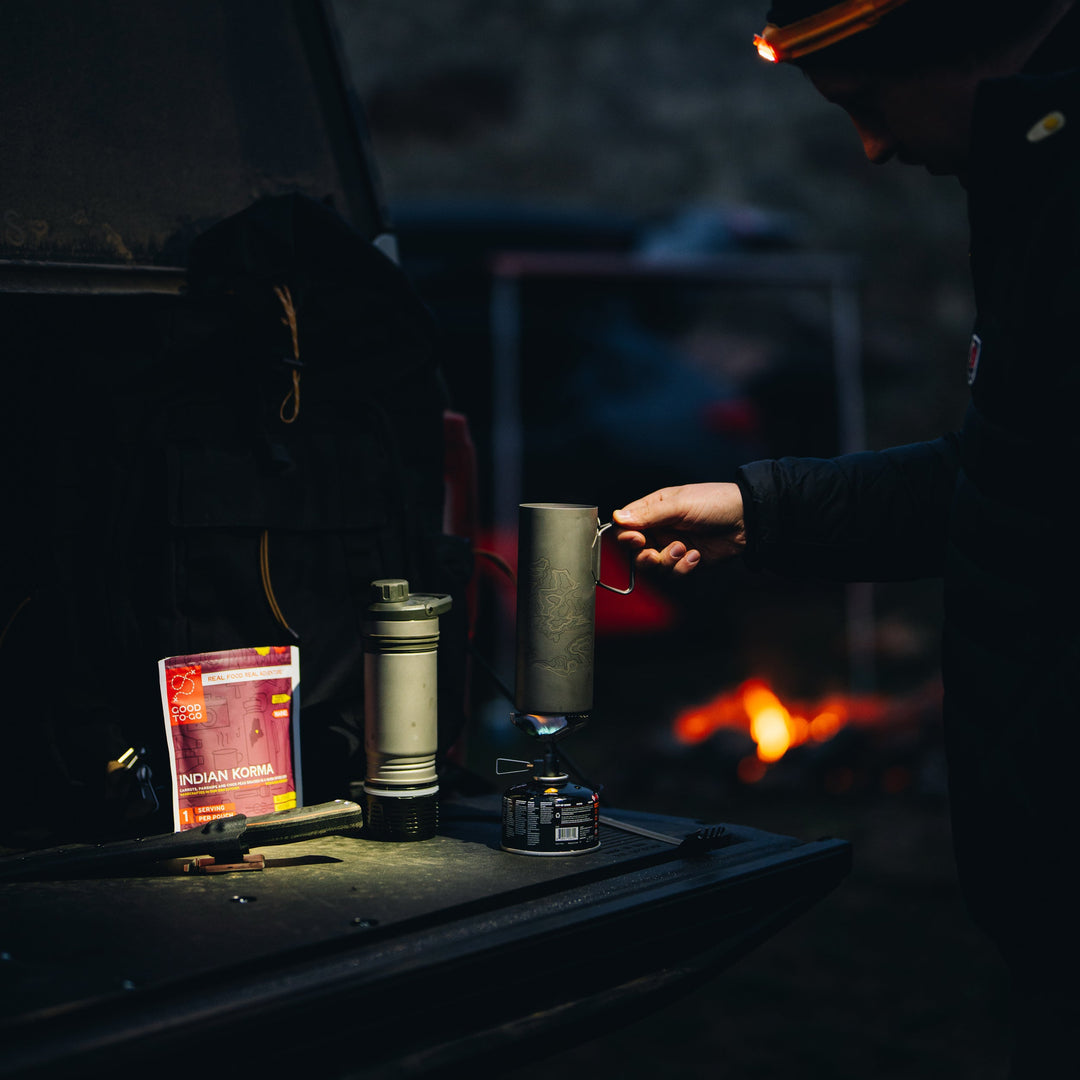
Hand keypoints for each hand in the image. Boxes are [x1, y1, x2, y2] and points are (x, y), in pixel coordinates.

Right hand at [613, 482, 745, 575]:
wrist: (747, 520)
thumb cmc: (714, 502)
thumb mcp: (679, 505)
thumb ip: (648, 514)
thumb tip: (617, 517)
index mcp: (654, 510)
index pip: (626, 526)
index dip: (625, 536)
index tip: (635, 539)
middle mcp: (660, 530)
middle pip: (635, 552)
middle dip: (644, 556)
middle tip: (654, 553)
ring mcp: (673, 547)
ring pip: (654, 567)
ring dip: (667, 562)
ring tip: (684, 549)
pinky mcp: (687, 562)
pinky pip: (673, 574)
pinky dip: (683, 568)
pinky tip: (696, 556)